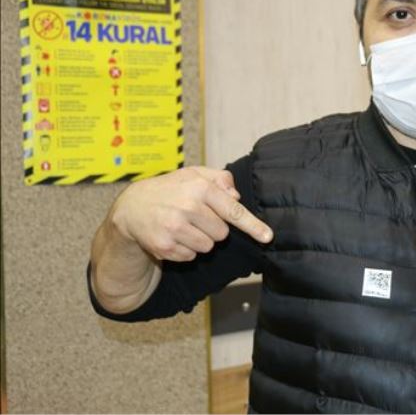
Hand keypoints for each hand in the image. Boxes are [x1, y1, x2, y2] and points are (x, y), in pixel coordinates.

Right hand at [109, 165, 272, 261]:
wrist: (131, 208)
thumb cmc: (170, 189)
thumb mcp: (193, 174)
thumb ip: (219, 179)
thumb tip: (236, 197)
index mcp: (199, 188)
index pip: (233, 211)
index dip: (253, 225)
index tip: (268, 236)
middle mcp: (188, 207)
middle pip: (222, 234)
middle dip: (212, 228)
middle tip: (194, 218)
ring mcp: (175, 228)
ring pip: (208, 247)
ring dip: (199, 240)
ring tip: (182, 226)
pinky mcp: (165, 247)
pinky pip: (191, 257)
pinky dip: (185, 250)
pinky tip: (172, 236)